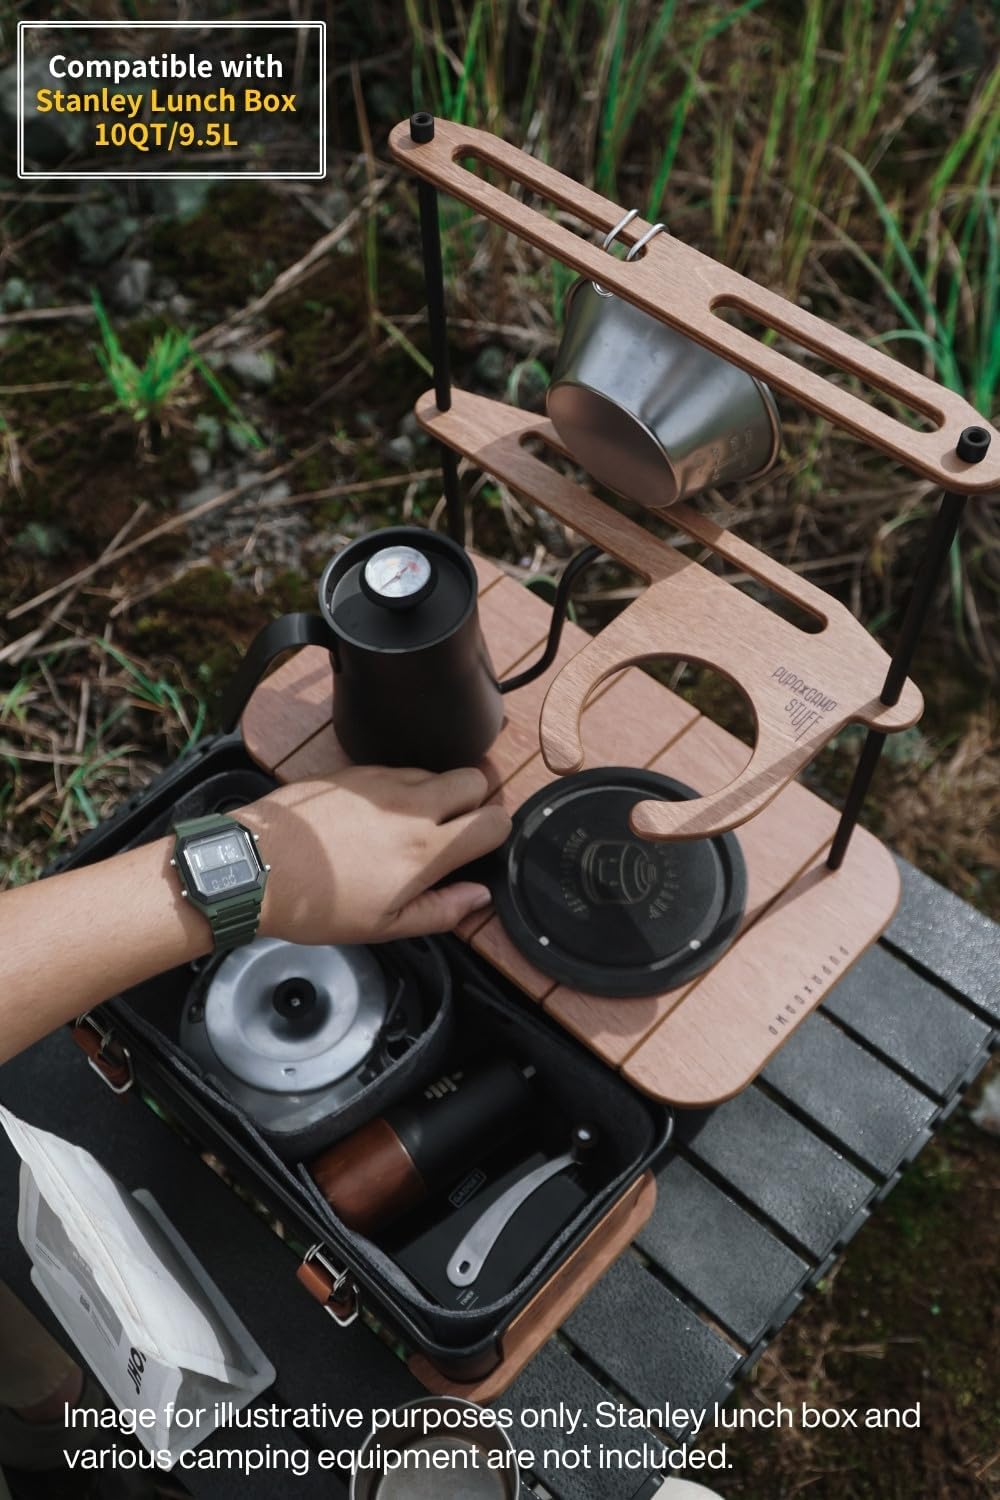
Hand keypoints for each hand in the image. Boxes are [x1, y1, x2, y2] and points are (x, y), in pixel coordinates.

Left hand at [241, 765, 510, 945]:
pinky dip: (402, 785)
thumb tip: (479, 896)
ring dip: (438, 791)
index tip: (481, 846)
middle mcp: (412, 807)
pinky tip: (379, 813)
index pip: (494, 821)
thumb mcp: (384, 927)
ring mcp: (383, 782)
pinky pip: (399, 768)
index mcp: (425, 850)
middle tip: (456, 825)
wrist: (257, 868)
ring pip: (437, 770)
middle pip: (477, 777)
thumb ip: (442, 911)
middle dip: (477, 798)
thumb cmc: (317, 904)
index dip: (497, 832)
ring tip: (412, 822)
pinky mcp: (356, 771)